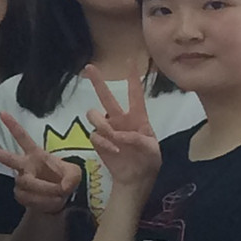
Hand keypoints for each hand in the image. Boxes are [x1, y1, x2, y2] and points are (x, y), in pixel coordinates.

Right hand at [0, 118, 80, 219]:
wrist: (60, 200)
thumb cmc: (66, 180)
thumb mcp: (75, 174)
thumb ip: (71, 178)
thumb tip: (62, 186)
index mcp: (36, 155)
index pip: (23, 139)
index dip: (13, 126)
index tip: (2, 113)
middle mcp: (25, 167)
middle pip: (8, 159)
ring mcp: (22, 181)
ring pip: (27, 184)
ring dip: (45, 191)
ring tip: (59, 196)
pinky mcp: (21, 195)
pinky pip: (29, 199)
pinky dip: (43, 202)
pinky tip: (51, 203)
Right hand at [83, 66, 163, 201]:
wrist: (135, 179)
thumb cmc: (149, 162)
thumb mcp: (152, 150)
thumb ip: (137, 139)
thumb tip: (118, 134)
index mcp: (138, 118)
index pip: (135, 95)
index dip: (133, 78)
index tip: (131, 61)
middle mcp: (120, 120)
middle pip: (106, 97)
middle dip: (98, 82)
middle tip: (89, 67)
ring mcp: (108, 130)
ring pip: (94, 115)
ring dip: (100, 123)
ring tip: (111, 134)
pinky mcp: (98, 141)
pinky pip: (93, 135)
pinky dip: (102, 142)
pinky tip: (113, 150)